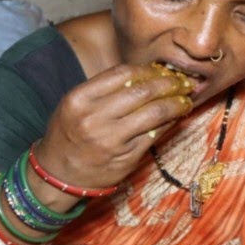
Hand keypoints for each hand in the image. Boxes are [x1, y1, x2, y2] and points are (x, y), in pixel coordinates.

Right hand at [31, 63, 194, 191]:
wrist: (58, 174)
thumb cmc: (69, 135)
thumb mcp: (76, 105)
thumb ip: (104, 89)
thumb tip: (147, 75)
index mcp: (79, 99)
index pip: (122, 73)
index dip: (148, 69)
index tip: (161, 69)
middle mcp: (94, 118)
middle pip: (142, 91)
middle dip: (168, 83)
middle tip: (183, 82)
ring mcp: (111, 140)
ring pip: (154, 113)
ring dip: (175, 104)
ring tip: (186, 99)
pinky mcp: (125, 158)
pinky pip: (154, 135)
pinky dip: (169, 123)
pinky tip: (176, 117)